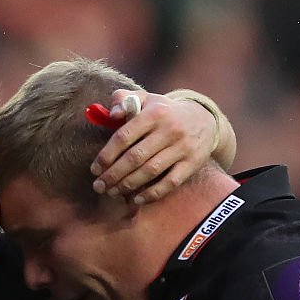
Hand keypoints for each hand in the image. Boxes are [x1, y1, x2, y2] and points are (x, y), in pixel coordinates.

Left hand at [90, 89, 218, 204]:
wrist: (204, 119)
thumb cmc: (164, 111)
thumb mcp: (145, 99)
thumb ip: (123, 99)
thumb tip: (111, 114)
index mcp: (154, 113)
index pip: (124, 136)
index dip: (106, 155)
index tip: (94, 169)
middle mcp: (169, 130)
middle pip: (135, 157)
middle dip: (113, 175)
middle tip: (99, 186)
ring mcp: (182, 148)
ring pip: (150, 171)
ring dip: (128, 185)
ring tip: (112, 192)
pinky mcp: (192, 164)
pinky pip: (169, 183)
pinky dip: (151, 194)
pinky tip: (136, 200)